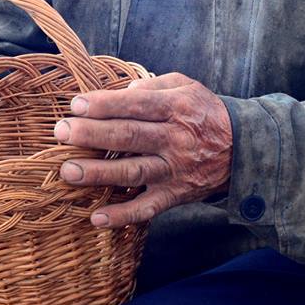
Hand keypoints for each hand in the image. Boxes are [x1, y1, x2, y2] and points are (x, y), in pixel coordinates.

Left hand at [54, 72, 231, 228]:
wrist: (243, 148)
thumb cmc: (204, 112)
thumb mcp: (186, 86)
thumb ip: (152, 86)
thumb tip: (118, 93)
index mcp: (176, 107)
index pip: (136, 105)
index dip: (105, 104)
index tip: (76, 105)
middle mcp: (175, 139)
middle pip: (129, 136)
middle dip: (92, 134)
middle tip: (61, 132)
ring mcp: (175, 169)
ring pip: (133, 172)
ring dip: (99, 173)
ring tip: (68, 171)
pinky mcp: (177, 194)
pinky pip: (148, 208)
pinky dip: (123, 215)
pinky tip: (97, 218)